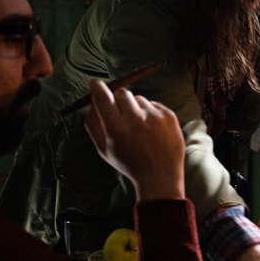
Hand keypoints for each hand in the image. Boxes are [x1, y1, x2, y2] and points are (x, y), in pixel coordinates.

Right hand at [83, 79, 184, 201]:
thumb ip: (93, 125)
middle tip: (121, 113)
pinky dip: (151, 113)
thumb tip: (91, 102)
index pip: (103, 97)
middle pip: (122, 92)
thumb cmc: (129, 163)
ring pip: (139, 98)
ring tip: (140, 129)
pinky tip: (152, 131)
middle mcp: (136, 120)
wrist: (160, 176)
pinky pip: (154, 104)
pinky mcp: (169, 116)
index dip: (97, 88)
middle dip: (118, 99)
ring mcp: (154, 117)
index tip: (95, 84)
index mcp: (116, 129)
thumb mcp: (104, 149)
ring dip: (136, 108)